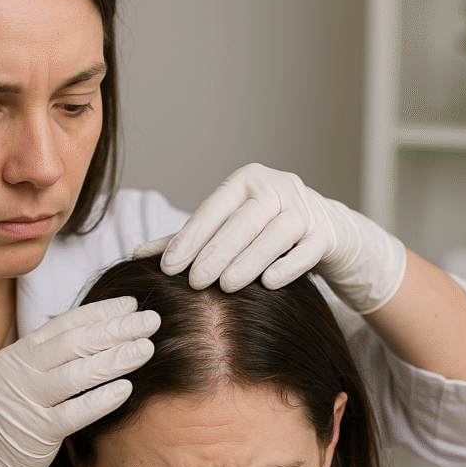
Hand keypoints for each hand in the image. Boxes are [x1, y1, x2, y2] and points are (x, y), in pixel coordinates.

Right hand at [0, 296, 159, 466]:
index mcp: (16, 355)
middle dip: (117, 328)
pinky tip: (128, 389)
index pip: (65, 323)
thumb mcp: (18, 384)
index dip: (101, 311)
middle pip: (76, 341)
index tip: (131, 304)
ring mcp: (25, 401)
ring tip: (148, 348)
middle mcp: (18, 372)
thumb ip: (48, 362)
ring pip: (78, 372)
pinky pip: (76, 412)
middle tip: (152, 319)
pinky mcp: (35, 434)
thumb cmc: (3, 428)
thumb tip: (95, 339)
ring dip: (117, 358)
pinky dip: (103, 399)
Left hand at [135, 163, 405, 313]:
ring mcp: (306, 208)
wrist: (326, 232)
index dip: (189, 237)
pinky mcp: (328, 233)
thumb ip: (187, 240)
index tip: (168, 267)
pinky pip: (308, 249)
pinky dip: (288, 266)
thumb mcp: (226, 229)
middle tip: (195, 282)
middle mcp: (277, 186)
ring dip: (249, 259)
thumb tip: (137, 254)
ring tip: (226, 285)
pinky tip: (269, 284)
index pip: (213, 209)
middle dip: (216, 251)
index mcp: (246, 181)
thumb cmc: (263, 231)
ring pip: (276, 233)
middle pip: (243, 220)